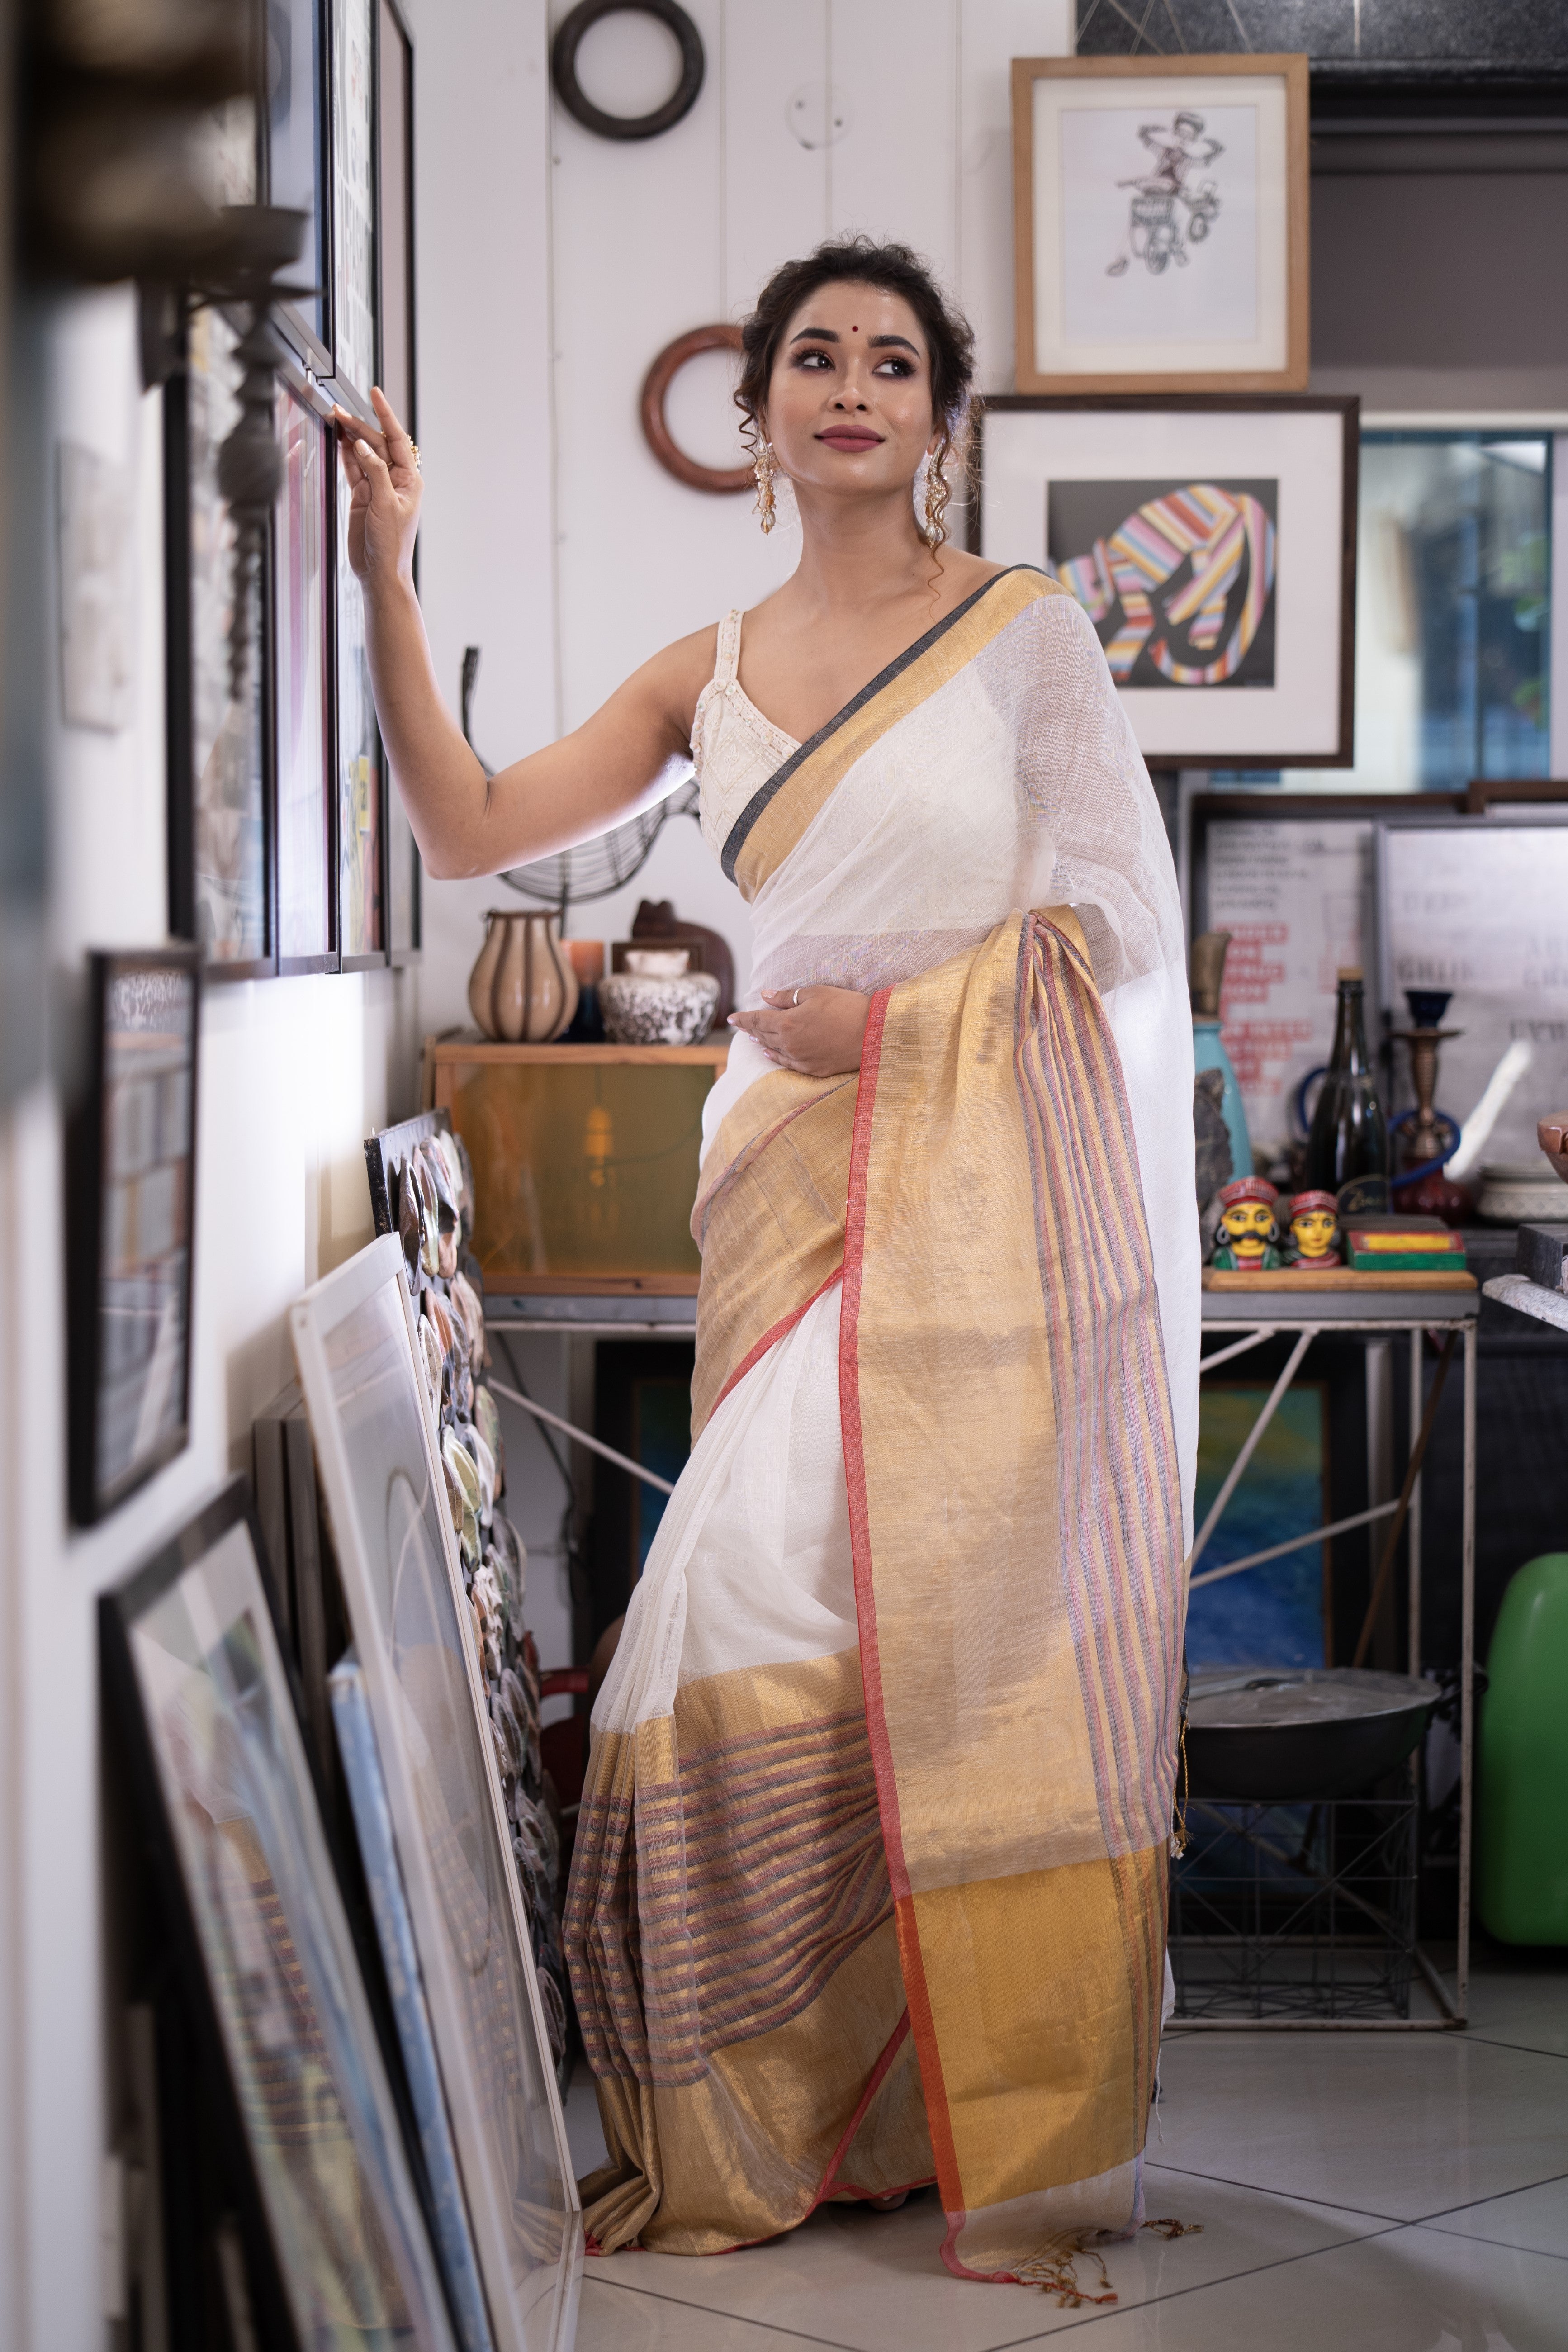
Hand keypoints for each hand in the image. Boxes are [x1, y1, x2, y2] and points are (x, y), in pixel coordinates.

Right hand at [333, 387, 420, 590]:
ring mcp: (376, 486)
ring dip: (350, 436)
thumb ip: (374, 471)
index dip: (385, 415)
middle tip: (340, 411)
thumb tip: (363, 444)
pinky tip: (338, 438)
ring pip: (363, 453)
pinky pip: (353, 467)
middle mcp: (394, 479)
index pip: (397, 439)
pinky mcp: (362, 495)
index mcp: (409, 479)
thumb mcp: (386, 504)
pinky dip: (345, 453)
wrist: (379, 571)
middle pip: (376, 443)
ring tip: (335, 418)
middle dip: (360, 425)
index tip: (374, 393)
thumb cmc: (391, 544)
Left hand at [728, 986, 870, 1077]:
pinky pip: (788, 1064)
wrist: (874, 1033)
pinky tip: (771, 1054)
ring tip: (753, 1039)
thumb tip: (765, 995)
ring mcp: (802, 1059)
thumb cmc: (847, 1007)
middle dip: (750, 1030)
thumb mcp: (816, 994)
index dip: (742, 1019)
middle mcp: (790, 1044)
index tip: (730, 1018)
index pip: (756, 1021)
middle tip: (740, 1026)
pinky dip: (776, 1058)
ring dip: (762, 1043)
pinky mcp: (814, 1069)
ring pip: (774, 1051)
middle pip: (763, 1036)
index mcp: (787, 1023)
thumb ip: (787, 997)